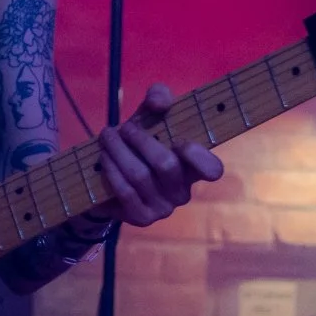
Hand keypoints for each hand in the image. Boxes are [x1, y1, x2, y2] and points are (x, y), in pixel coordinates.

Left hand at [89, 83, 222, 227]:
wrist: (108, 176)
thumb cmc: (138, 143)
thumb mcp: (149, 115)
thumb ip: (158, 98)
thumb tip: (159, 102)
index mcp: (193, 168)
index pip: (212, 169)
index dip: (199, 156)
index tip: (181, 142)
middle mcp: (183, 192)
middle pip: (166, 165)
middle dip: (141, 141)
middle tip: (124, 128)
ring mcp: (163, 208)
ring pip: (140, 176)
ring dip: (119, 152)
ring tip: (107, 137)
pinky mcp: (141, 218)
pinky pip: (125, 191)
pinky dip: (112, 170)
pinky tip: (104, 158)